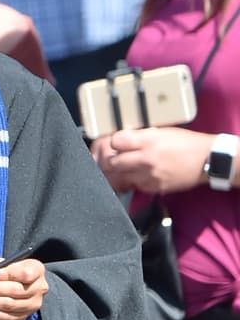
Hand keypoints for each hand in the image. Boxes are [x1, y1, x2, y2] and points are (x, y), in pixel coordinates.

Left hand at [0, 254, 46, 319]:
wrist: (17, 288)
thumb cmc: (9, 273)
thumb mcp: (1, 264)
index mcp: (36, 270)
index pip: (24, 273)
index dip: (6, 274)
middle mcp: (39, 288)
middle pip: (14, 290)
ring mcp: (32, 305)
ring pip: (9, 305)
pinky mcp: (22, 317)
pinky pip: (5, 317)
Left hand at [91, 127, 213, 194]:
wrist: (209, 160)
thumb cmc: (186, 143)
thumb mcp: (163, 132)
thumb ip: (140, 136)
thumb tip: (120, 139)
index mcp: (148, 140)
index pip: (115, 142)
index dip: (112, 143)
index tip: (115, 144)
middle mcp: (146, 158)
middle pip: (112, 162)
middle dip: (111, 161)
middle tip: (114, 159)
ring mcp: (149, 175)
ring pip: (120, 177)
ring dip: (119, 173)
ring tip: (125, 168)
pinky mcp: (154, 187)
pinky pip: (134, 185)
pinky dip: (133, 181)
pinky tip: (139, 175)